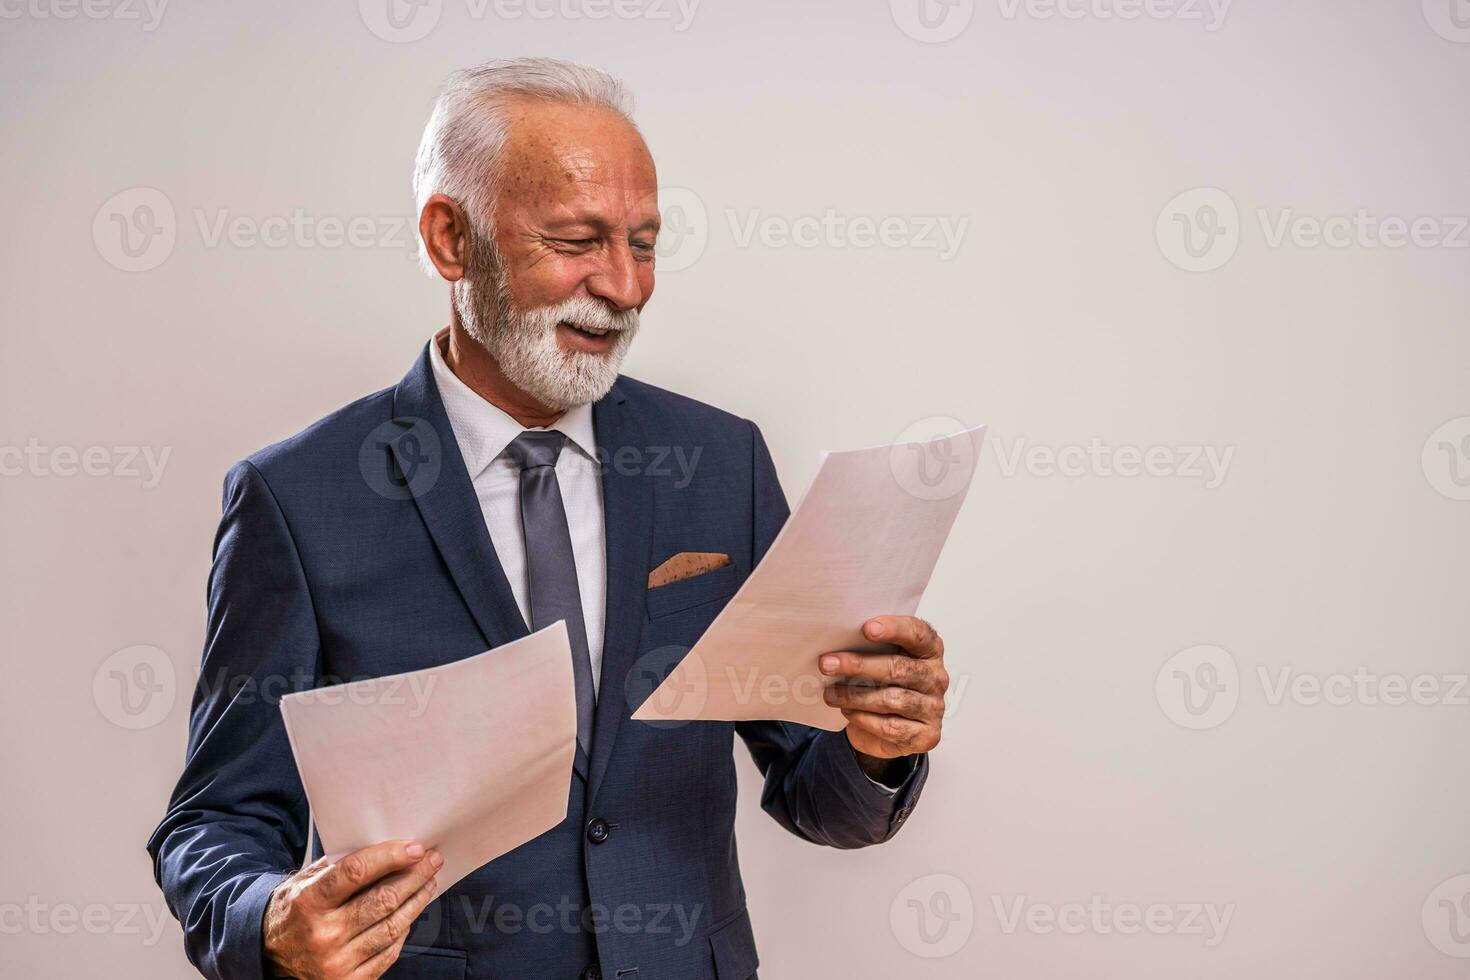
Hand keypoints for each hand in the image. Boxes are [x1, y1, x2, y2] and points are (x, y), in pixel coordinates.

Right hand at [263, 839, 441, 979]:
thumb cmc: (292, 912)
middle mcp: (322, 934)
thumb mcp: (304, 883)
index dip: (390, 857)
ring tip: (428, 883)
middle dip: (414, 877)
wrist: (265, 956)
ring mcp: (336, 962)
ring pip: (391, 927)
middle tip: (432, 860)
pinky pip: (387, 953)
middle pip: (382, 900)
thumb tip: (386, 849)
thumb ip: (338, 867)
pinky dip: (403, 930)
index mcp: (308, 902)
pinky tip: (411, 913)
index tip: (416, 847)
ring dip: (416, 901)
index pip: (356, 872)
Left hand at [820, 616, 948, 774]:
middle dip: (859, 665)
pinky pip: (891, 727)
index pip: (918, 633)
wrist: (889, 727)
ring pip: (892, 699)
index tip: (867, 628)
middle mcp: (935, 677)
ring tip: (830, 693)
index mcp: (929, 649)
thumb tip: (836, 640)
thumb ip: (869, 647)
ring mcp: (933, 707)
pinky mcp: (926, 735)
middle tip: (827, 664)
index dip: (894, 629)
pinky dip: (865, 719)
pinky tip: (848, 712)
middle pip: (898, 668)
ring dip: (855, 696)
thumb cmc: (883, 684)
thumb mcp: (879, 659)